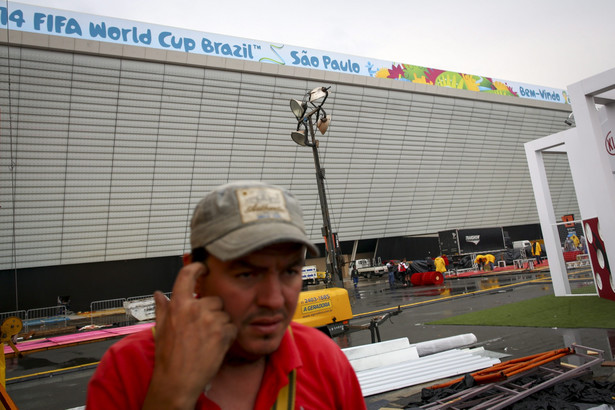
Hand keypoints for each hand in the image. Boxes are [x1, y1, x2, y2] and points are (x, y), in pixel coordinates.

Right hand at [143, 262, 237, 409]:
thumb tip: (159, 294)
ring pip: (224, 314)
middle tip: (202, 330)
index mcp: (178, 305)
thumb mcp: (161, 329)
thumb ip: (163, 308)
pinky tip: (215, 346)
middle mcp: (194, 308)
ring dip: (220, 325)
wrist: (177, 381)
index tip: (203, 268)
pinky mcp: (223, 332)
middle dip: (212, 312)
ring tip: (207, 340)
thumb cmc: (168, 357)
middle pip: (214, 300)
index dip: (197, 268)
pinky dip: (228, 336)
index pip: (187, 276)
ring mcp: (210, 320)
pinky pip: (232, 327)